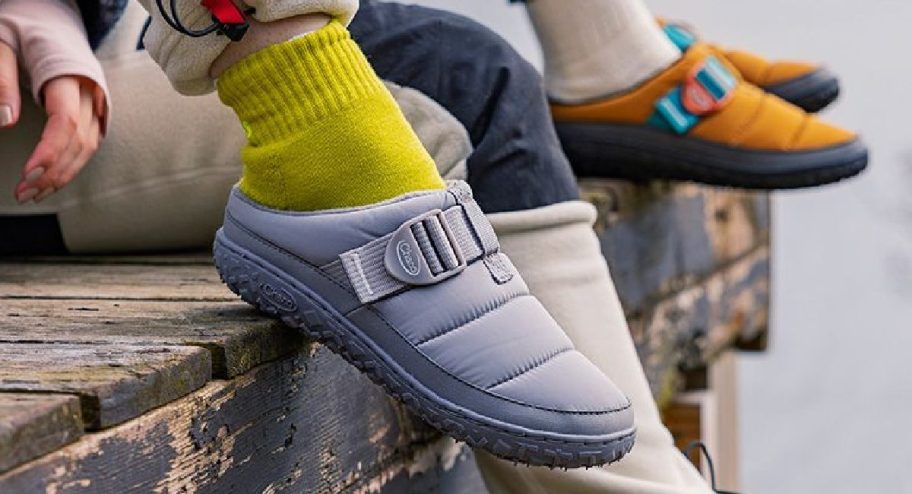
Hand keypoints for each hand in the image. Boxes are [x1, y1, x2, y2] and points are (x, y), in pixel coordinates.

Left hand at [0, 41, 105, 203]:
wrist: (52, 20)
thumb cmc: (25, 30)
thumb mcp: (3, 44)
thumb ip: (2, 79)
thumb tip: (5, 120)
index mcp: (69, 76)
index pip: (65, 122)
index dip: (50, 151)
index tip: (28, 173)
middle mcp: (91, 94)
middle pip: (79, 142)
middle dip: (53, 172)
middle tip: (24, 191)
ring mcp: (97, 105)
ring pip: (87, 149)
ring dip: (62, 175)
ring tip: (33, 193)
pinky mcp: (96, 113)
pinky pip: (88, 146)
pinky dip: (71, 166)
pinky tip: (52, 180)